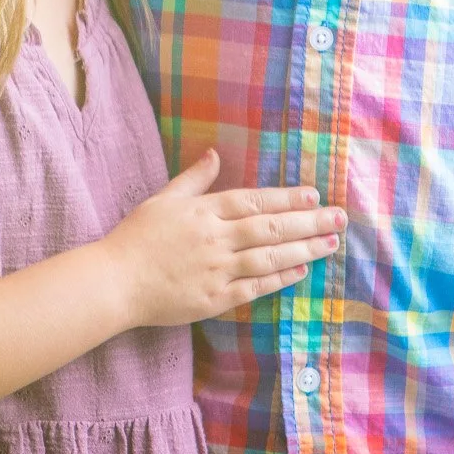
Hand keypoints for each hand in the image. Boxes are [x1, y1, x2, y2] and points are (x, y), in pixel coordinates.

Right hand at [101, 149, 347, 327]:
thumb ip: (195, 178)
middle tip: (339, 218)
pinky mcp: (214, 300)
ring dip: (303, 250)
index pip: (254, 201)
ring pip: (269, 258)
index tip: (314, 194)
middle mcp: (216, 239)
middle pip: (271, 228)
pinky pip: (254, 287)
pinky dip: (279, 279)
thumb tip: (216, 153)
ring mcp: (217, 271)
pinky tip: (301, 271)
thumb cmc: (136, 238)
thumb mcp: (163, 199)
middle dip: (309, 222)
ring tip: (330, 243)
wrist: (114, 282)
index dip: (287, 198)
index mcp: (205, 211)